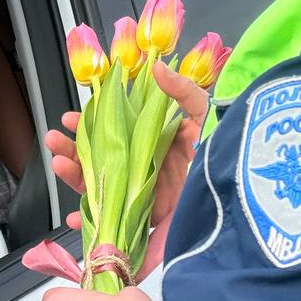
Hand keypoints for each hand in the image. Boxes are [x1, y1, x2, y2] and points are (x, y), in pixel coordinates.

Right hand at [44, 60, 210, 277]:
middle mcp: (150, 177)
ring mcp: (148, 205)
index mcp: (160, 151)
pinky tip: (77, 219)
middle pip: (103, 165)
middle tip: (55, 141)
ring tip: (58, 165)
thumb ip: (184, 92)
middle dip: (74, 152)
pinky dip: (93, 229)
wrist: (244, 210)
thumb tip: (156, 66)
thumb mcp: (208, 119)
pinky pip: (115, 232)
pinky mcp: (150, 234)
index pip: (118, 137)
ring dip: (75, 180)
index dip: (93, 128)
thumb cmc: (228, 163)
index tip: (71, 119)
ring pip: (102, 192)